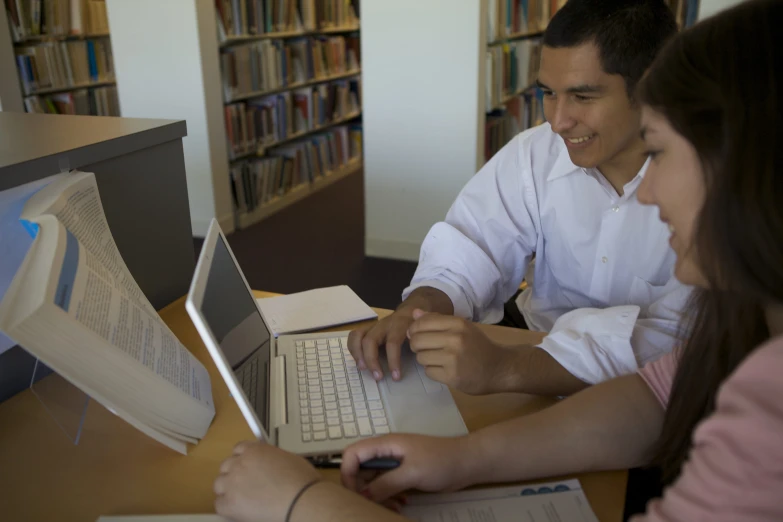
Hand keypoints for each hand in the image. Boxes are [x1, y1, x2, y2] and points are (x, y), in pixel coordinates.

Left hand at [214, 440, 320, 521]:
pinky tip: (240, 510)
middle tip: (246, 484)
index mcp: (254, 450)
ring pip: (219, 484)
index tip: (247, 467)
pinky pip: (219, 504)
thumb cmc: (301, 480)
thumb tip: (269, 465)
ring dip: (228, 489)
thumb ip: (271, 459)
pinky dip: (228, 507)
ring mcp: (232, 483)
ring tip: (242, 498)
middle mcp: (239, 463)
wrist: (300, 500)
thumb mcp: (287, 458)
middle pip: (226, 466)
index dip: (243, 459)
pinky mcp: (229, 503)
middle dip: (234, 474)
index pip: (238, 449)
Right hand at [341, 434, 475, 502]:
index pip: (352, 453)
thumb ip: (386, 483)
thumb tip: (363, 495)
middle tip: (373, 505)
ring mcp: (394, 462)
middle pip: (360, 469)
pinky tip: (401, 505)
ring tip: (393, 508)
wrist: (466, 462)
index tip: (354, 493)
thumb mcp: (412, 473)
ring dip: (378, 496)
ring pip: (373, 480)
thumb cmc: (440, 461)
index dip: (347, 472)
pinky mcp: (403, 472)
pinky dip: (389, 496)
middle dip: (363, 489)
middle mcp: (386, 451)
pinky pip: (386, 485)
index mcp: (385, 444)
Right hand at [347, 308, 415, 381]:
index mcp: (399, 324)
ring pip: (357, 336)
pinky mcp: (367, 329)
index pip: (392, 342)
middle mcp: (383, 324)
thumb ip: (421, 341)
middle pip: (369, 340)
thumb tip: (419, 357)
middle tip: (377, 377)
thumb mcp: (422, 331)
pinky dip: (353, 350)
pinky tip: (360, 362)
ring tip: (363, 369)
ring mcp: (373, 326)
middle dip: (371, 360)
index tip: (396, 377)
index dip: (393, 361)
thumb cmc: (416, 325)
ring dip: (357, 354)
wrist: (409, 311)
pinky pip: (353, 337)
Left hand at [408, 310, 519, 394]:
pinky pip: (428, 372)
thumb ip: (437, 320)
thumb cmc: (478, 346)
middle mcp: (455, 339)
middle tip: (425, 348)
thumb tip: (414, 313)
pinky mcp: (452, 376)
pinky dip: (433, 371)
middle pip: (417, 340)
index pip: (423, 323)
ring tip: (437, 359)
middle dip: (416, 345)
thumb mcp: (462, 328)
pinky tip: (444, 369)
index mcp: (458, 324)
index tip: (416, 334)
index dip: (414, 329)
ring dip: (425, 359)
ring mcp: (453, 359)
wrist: (500, 368)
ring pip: (421, 357)